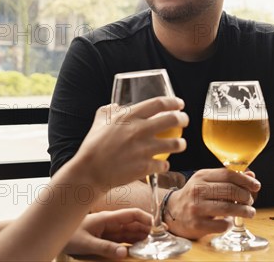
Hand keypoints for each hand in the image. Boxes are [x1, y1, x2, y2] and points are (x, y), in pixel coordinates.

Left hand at [63, 209, 151, 258]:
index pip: (131, 214)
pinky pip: (122, 238)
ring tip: (154, 241)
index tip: (157, 226)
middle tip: (161, 237)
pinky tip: (140, 245)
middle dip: (147, 228)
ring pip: (129, 231)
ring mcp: (108, 229)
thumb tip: (124, 252)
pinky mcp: (105, 236)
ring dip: (141, 235)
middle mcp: (109, 222)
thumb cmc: (69, 236)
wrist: (55, 232)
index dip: (145, 218)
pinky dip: (132, 241)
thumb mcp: (87, 243)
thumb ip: (106, 247)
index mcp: (107, 218)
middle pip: (133, 223)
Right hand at [71, 97, 187, 189]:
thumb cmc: (92, 145)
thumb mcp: (99, 121)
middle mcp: (140, 130)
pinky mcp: (146, 167)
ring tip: (180, 144)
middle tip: (184, 121)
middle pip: (173, 120)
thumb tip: (115, 106)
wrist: (90, 172)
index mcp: (129, 116)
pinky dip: (165, 164)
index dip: (173, 102)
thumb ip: (108, 111)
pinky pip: (164, 164)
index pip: (159, 103)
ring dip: (180, 143)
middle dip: (183, 119)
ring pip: (175, 144)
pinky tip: (162, 164)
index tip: (180, 104)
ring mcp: (144, 149)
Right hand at [163, 168, 260, 238]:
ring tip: (249, 212)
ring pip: (228, 208)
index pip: (227, 174)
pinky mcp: (196, 224)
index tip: (256, 186)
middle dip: (246, 196)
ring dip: (244, 211)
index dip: (245, 180)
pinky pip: (221, 225)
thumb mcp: (207, 182)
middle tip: (249, 201)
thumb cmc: (194, 196)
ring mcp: (196, 208)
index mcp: (201, 177)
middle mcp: (197, 190)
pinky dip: (230, 224)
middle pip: (230, 190)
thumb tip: (251, 175)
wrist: (171, 211)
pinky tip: (229, 221)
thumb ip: (227, 178)